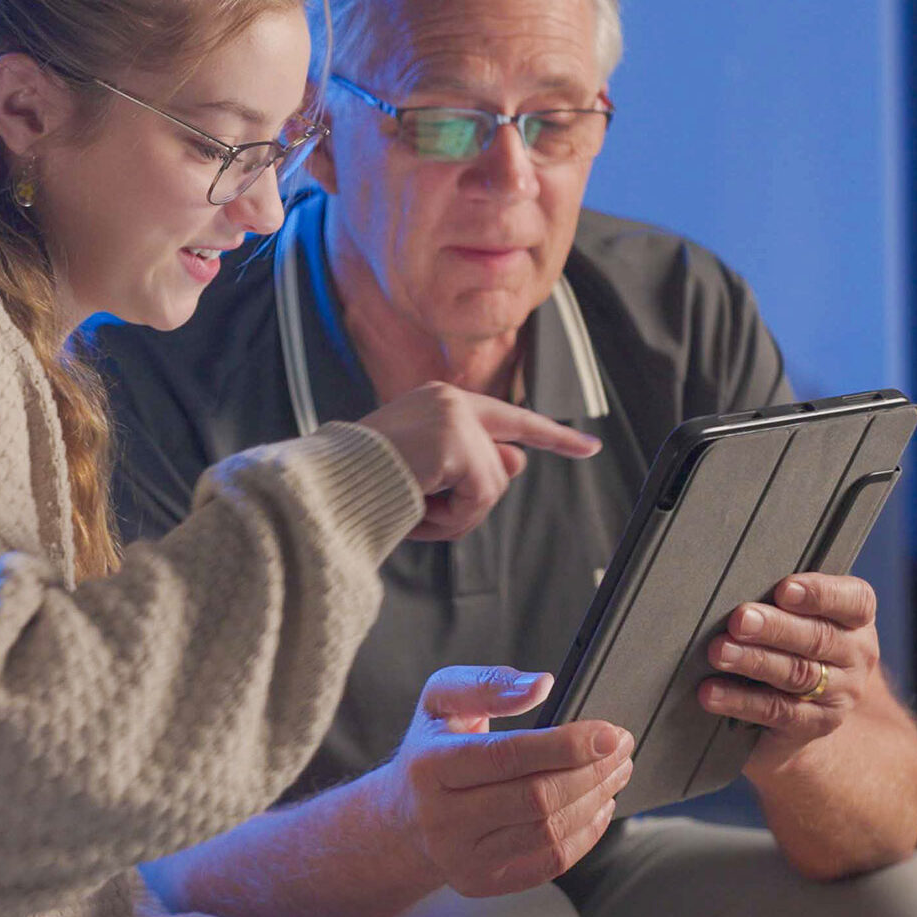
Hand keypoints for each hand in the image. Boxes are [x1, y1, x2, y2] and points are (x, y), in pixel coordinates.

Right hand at [357, 383, 599, 541]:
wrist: (327, 486)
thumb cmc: (363, 484)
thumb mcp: (425, 477)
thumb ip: (473, 466)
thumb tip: (518, 460)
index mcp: (438, 403)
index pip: (509, 419)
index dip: (553, 436)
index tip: (590, 446)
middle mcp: (450, 400)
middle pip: (504, 462)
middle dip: (479, 498)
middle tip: (441, 503)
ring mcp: (454, 417)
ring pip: (492, 486)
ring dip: (458, 514)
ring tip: (416, 508)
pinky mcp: (455, 441)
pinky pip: (481, 496)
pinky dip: (454, 516)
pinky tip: (421, 508)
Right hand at [372, 665, 633, 896]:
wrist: (400, 819)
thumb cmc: (431, 750)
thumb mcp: (440, 701)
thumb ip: (487, 684)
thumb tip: (540, 684)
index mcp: (430, 765)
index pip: (507, 757)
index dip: (566, 746)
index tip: (609, 733)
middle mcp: (441, 818)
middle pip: (536, 798)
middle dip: (591, 772)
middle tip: (622, 748)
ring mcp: (461, 857)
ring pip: (548, 832)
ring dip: (595, 799)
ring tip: (616, 772)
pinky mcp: (481, 882)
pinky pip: (549, 863)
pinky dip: (586, 834)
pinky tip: (598, 806)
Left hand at [697, 573, 882, 773]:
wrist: (807, 710)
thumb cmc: (794, 643)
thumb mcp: (798, 617)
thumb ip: (780, 602)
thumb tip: (733, 586)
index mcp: (856, 620)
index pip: (855, 601)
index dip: (820, 594)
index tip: (784, 590)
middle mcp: (856, 656)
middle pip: (818, 638)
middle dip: (774, 627)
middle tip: (739, 620)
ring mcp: (840, 694)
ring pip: (797, 674)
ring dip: (754, 661)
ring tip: (719, 652)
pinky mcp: (815, 724)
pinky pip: (777, 710)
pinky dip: (741, 701)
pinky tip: (712, 693)